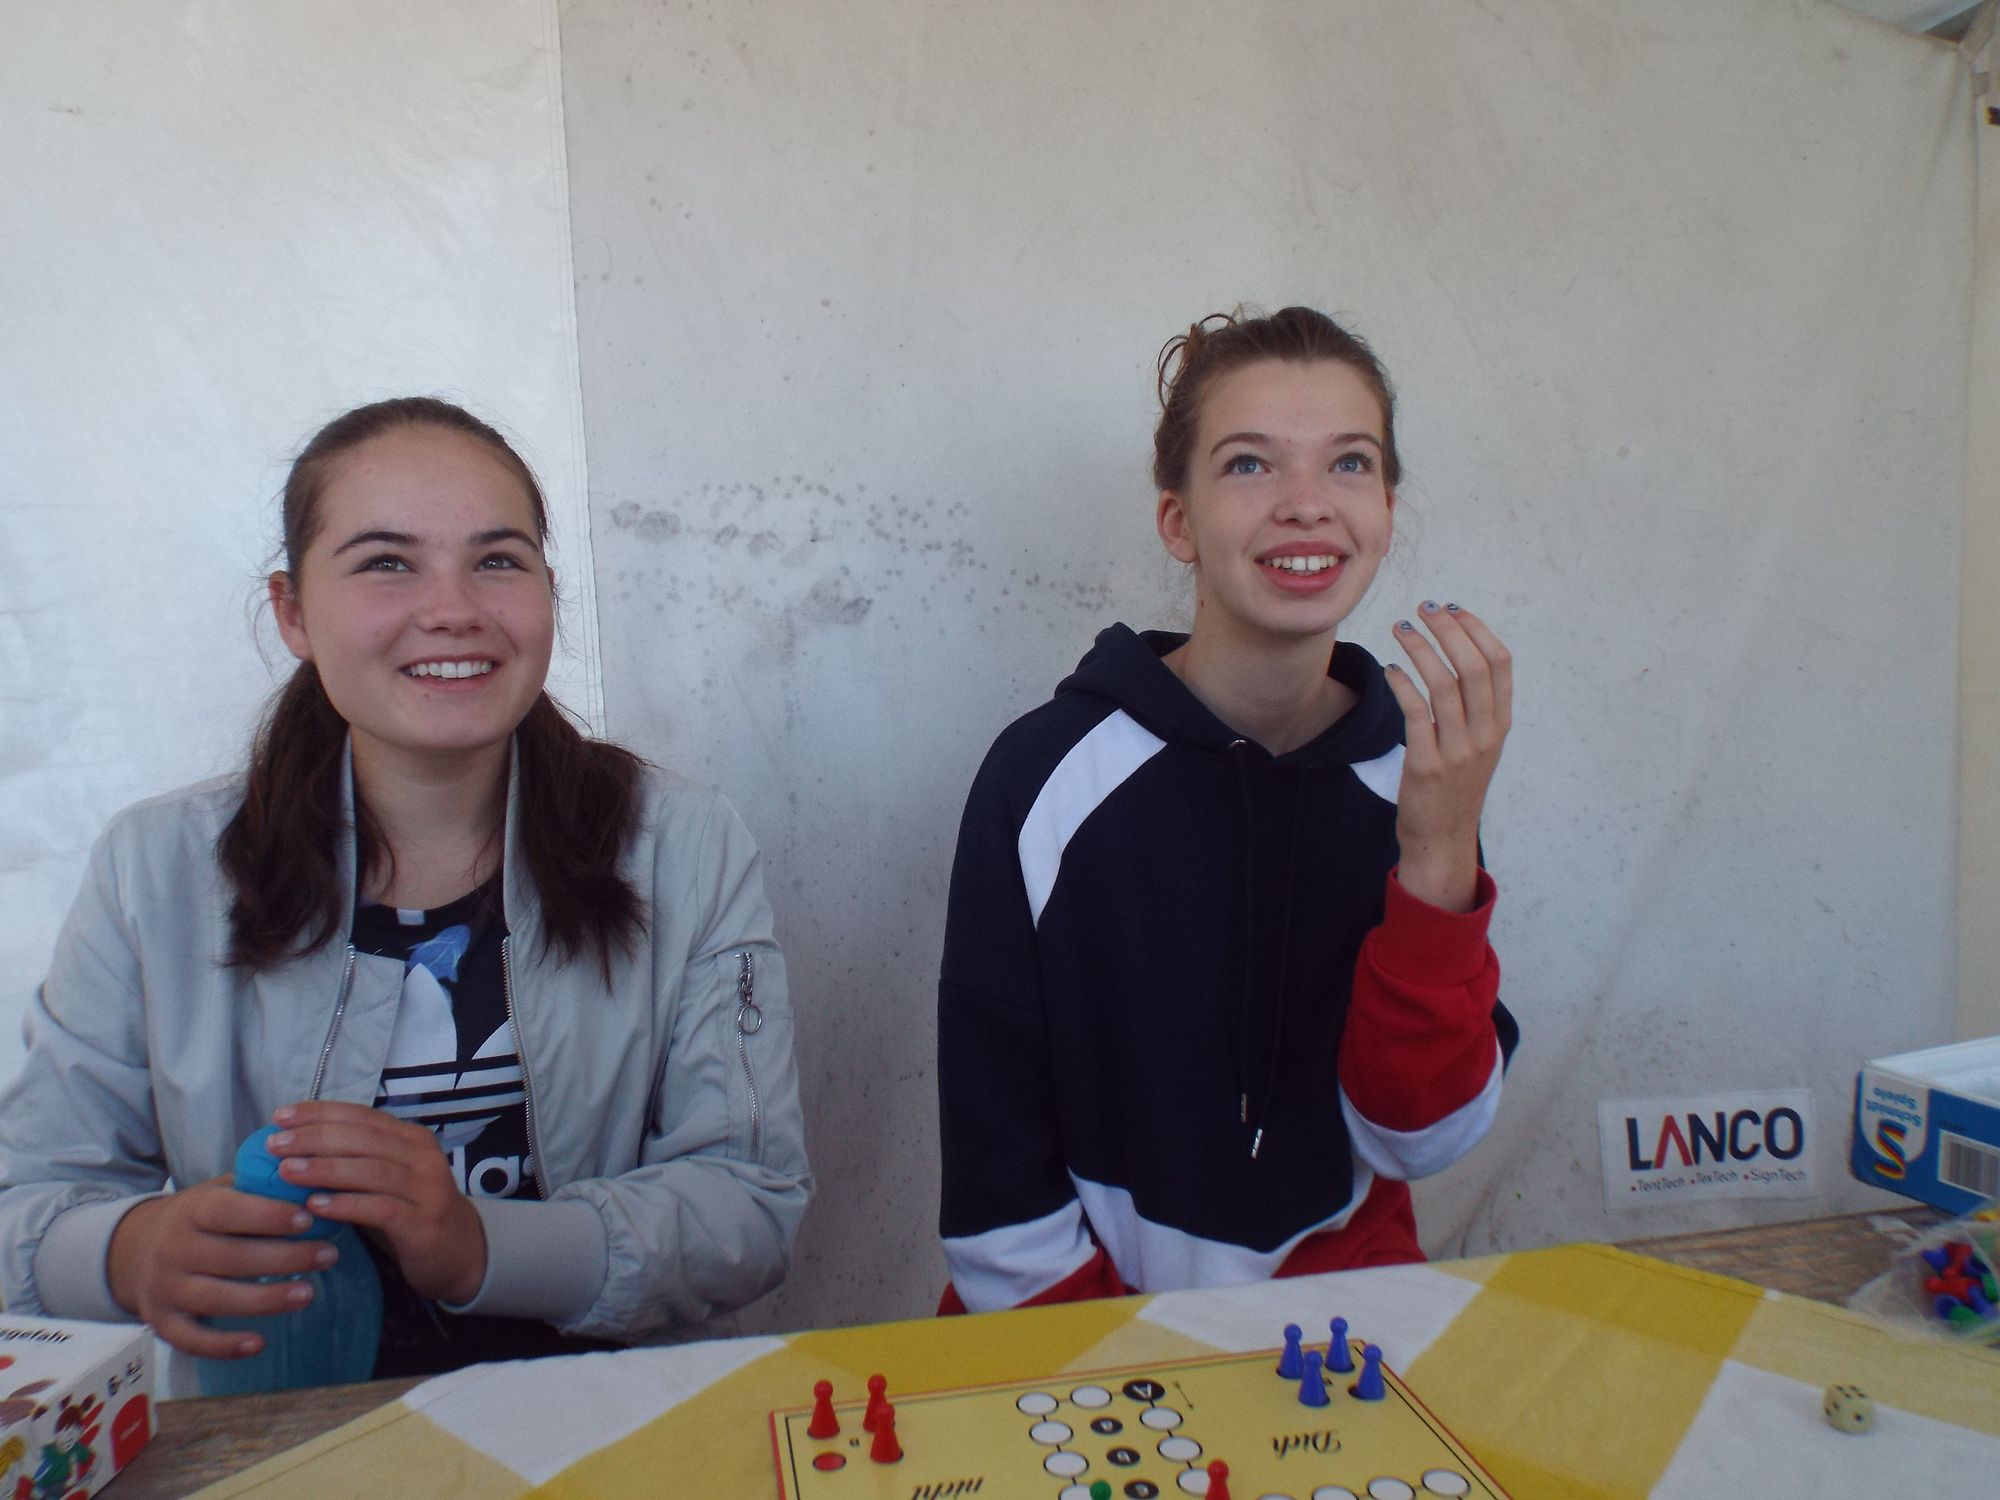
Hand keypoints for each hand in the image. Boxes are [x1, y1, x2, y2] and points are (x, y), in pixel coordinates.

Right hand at [106, 1177, 335, 1359]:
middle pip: (232, 1258)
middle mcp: (174, 1250)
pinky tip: (259, 1344)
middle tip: (328, 1255)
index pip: (228, 1212)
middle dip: (285, 1258)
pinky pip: (191, 1339)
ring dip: (266, 1300)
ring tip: (308, 1293)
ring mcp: (166, 1288)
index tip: (308, 1219)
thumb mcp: (217, 1192)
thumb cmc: (196, 1218)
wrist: (130, 1251)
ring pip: (217, 1299)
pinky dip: (223, 1346)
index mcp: (191, 1211)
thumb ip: (256, 1184)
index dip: (268, 1216)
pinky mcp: (162, 1322)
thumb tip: (311, 1173)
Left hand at [268, 1101, 487, 1303]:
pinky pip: (381, 1208)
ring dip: (325, 1168)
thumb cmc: (410, 1211)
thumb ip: (355, 1161)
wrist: (459, 1251)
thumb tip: (292, 1149)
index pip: (361, 1116)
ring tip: (287, 1171)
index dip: (320, 1113)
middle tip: (275, 1145)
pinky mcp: (423, 1222)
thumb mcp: (388, 1178)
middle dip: (315, 1138)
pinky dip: (346, 1204)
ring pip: (371, 1170)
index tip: (280, 1117)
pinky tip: (316, 1205)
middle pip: (363, 1139)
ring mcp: (426, 1188)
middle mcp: (422, 1156)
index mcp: (411, 1138)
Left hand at [1383, 601, 1511, 912]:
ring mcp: (1458, 752)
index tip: (1453, 609)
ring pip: (1444, 686)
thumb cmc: (1454, 786)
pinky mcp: (1428, 766)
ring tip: (1400, 627)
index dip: (1477, 630)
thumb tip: (1456, 655)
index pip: (1500, 664)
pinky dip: (1402, 685)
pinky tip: (1390, 669)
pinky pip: (1416, 715)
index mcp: (1500, 725)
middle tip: (1424, 607)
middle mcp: (1485, 736)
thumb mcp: (1477, 745)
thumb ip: (1473, 707)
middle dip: (1448, 630)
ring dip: (1420, 649)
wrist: (1442, 840)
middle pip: (1473, 667)